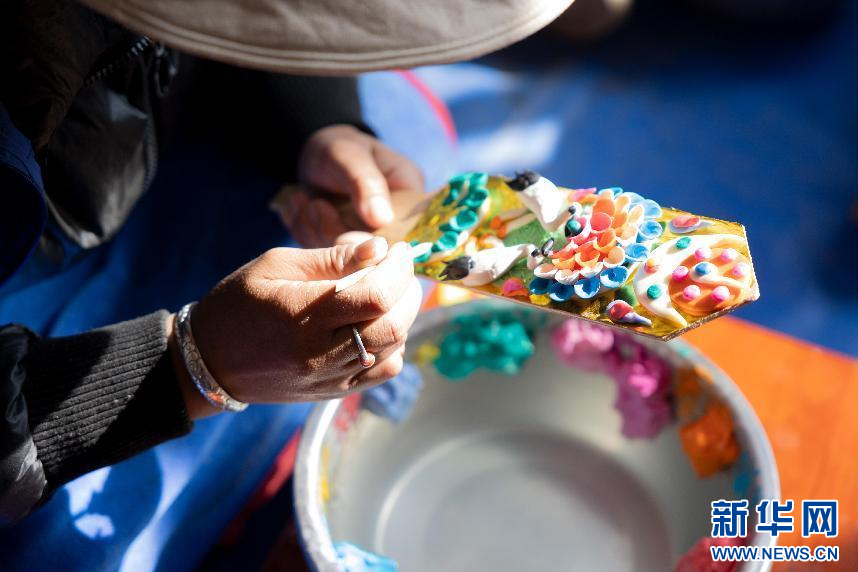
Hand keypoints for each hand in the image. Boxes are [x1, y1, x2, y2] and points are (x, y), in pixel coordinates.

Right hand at [171, 238, 421, 417]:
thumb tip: (378, 249)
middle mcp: (320, 353)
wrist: (208, 360)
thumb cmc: (238, 303)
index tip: (399, 251)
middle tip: (400, 270)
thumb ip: (330, 259)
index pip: (375, 295)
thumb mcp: (276, 265)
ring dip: (404, 317)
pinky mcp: (333, 392)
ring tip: (390, 294)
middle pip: (392, 325)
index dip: (399, 270)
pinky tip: (378, 327)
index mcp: (303, 316)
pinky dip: (394, 346)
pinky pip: (382, 372)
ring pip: (393, 349)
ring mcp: (329, 377)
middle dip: (408, 291)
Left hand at [278, 124, 423, 246]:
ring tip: (306, 198)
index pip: (407, 235)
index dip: (380, 243)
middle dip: (335, 229)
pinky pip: (317, 253)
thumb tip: (381, 218)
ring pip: (339, 257)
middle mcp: (392, 227)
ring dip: (314, 226)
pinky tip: (300, 204)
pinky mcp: (337, 248)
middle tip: (318, 205)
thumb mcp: (353, 157)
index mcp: (409, 200)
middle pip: (370, 253)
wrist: (313, 152)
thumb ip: (367, 184)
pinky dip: (302, 228)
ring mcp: (363, 240)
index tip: (349, 232)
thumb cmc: (341, 148)